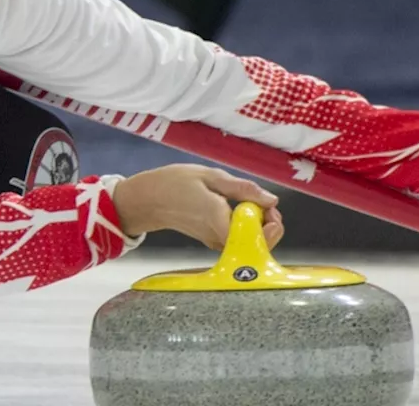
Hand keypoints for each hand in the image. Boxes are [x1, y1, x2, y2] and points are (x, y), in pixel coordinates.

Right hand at [111, 163, 283, 249]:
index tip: (267, 205)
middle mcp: (218, 237)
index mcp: (217, 219)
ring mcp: (215, 243)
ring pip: (250, 242)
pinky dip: (245, 226)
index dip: (270, 222)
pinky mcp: (213, 242)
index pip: (256, 236)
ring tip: (248, 201)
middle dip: (269, 224)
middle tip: (262, 202)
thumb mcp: (209, 175)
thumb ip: (241, 188)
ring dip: (258, 224)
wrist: (147, 200)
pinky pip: (239, 239)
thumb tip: (271, 200)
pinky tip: (238, 208)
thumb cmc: (173, 184)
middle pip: (258, 243)